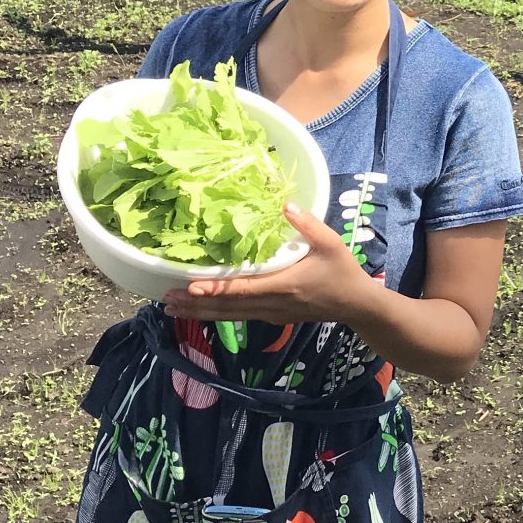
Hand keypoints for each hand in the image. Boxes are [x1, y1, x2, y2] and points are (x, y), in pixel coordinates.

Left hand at [162, 204, 378, 325]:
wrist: (356, 305)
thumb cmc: (343, 272)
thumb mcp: (331, 243)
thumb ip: (307, 224)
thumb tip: (284, 204)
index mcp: (284, 285)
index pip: (242, 289)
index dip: (215, 289)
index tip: (190, 287)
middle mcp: (272, 304)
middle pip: (228, 307)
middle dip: (196, 304)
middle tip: (166, 300)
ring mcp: (271, 314)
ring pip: (230, 315)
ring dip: (200, 312)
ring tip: (173, 308)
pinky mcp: (273, 317)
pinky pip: (239, 316)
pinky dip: (217, 314)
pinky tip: (200, 311)